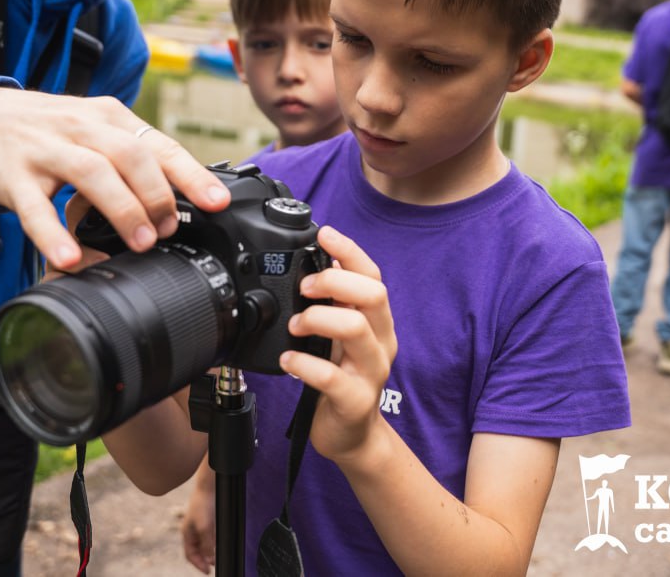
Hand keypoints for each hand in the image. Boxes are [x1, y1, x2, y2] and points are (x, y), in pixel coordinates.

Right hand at [0, 89, 229, 271]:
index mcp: (109, 118)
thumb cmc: (49, 133)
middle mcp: (81, 127)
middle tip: (168, 230)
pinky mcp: (12, 173)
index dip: (190, 174)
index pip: (158, 143)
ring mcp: (45, 148)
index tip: (216, 203)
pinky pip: (34, 207)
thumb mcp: (94, 132)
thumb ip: (133, 159)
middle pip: (130, 155)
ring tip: (141, 243)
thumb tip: (182, 201)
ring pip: (92, 173)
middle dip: (156, 195)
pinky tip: (69, 258)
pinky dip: (53, 234)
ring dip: (122, 209)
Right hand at [180, 468, 215, 573]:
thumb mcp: (205, 527)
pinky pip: (210, 537)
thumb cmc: (202, 505)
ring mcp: (201, 527)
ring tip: (217, 559)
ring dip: (210, 553)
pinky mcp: (209, 522)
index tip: (207, 571)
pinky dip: (214, 544)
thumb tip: (209, 559)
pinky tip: (220, 546)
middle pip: (197, 551)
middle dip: (204, 560)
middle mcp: (192, 532)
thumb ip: (207, 544)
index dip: (198, 564)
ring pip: (204, 545)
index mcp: (187, 534)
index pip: (190, 555)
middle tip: (213, 566)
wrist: (209, 487)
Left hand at [281, 225, 396, 465]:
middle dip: (334, 282)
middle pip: (373, 295)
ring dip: (318, 319)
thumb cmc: (340, 378)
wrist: (351, 435)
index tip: (324, 234)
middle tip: (304, 288)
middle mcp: (381, 341)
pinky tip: (288, 361)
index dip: (350, 251)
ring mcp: (372, 372)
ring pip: (355, 329)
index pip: (372, 276)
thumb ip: (332, 305)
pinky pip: (332, 376)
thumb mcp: (338, 337)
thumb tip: (313, 264)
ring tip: (294, 326)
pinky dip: (304, 364)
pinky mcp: (356, 401)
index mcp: (377, 321)